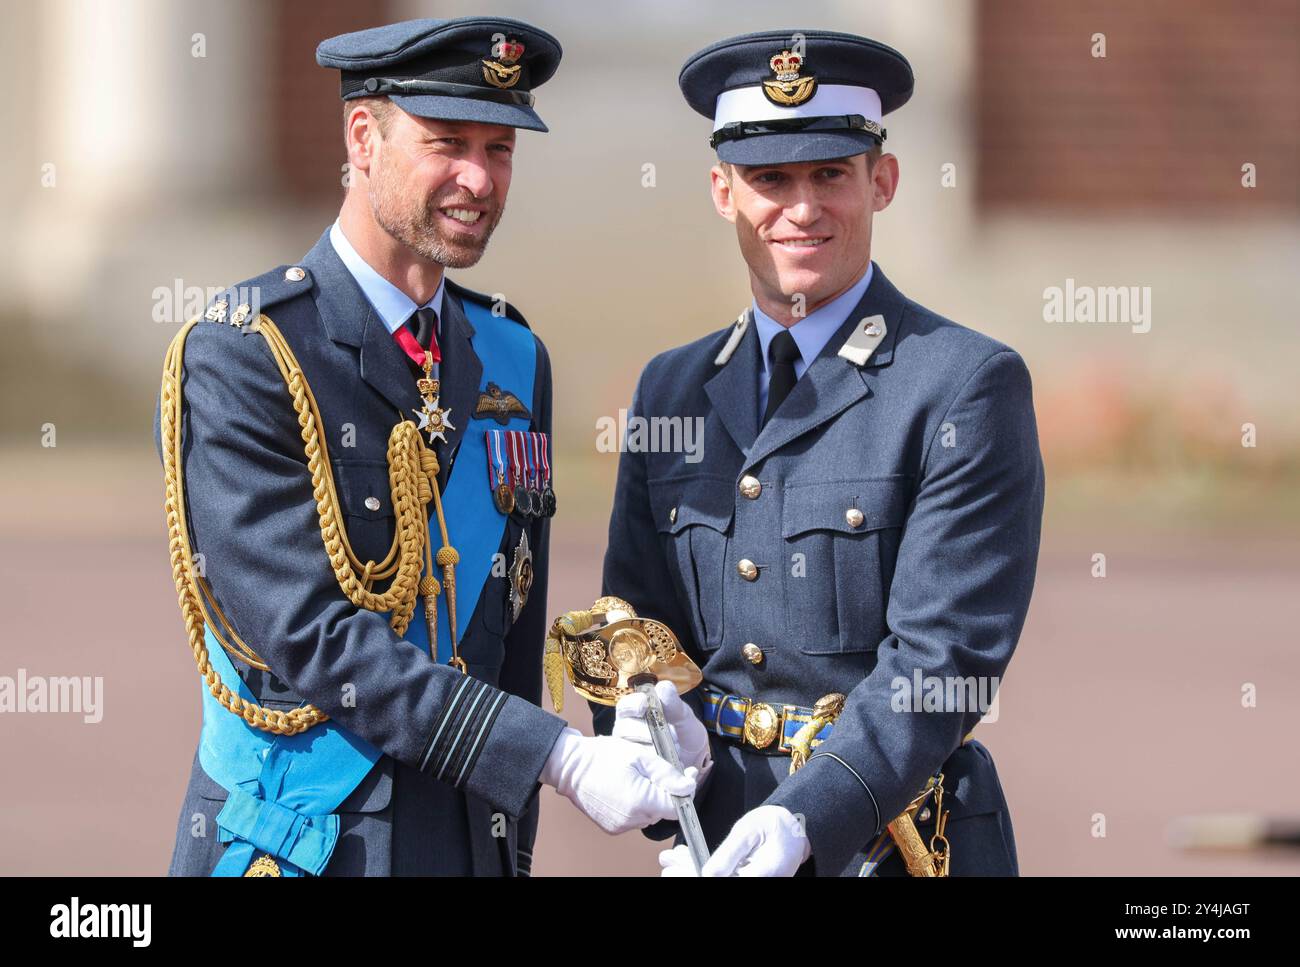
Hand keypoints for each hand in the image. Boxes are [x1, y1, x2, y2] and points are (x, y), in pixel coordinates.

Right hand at [541, 727, 696, 834]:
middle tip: (655, 770)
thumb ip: (666, 773)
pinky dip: (636, 806)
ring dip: (650, 799)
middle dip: (664, 791)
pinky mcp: (612, 828)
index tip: (684, 773)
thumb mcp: (639, 755)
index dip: (683, 790)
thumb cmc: (603, 756)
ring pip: (650, 814)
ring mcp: (620, 826)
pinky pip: (635, 818)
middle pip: (663, 810)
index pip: (676, 806)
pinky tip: (626, 788)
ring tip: (637, 777)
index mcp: (640, 802)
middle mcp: (631, 820)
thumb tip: (689, 787)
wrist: (570, 767)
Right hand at [612, 680, 712, 776]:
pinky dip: (654, 767)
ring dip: (652, 750)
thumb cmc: (684, 730)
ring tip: (673, 750)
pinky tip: (669, 765)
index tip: (643, 705)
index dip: (632, 705)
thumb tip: (663, 688)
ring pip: (629, 749)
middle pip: (623, 729)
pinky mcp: (638, 770)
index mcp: (635, 713)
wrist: (695, 755)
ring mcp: (630, 752)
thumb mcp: (683, 715)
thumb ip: (673, 703)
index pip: (625, 707)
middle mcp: (626, 732)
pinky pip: (638, 768)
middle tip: (670, 735)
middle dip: (647, 731)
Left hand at [659, 805, 809, 875]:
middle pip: (716, 883)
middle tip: (666, 865)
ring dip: (691, 872)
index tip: (674, 870)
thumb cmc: (775, 824)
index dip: (694, 877)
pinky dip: (701, 868)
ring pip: (716, 880)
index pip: (721, 882)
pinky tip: (685, 859)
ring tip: (669, 861)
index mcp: (760, 876)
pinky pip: (723, 877)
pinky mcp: (748, 880)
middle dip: (687, 875)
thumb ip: (729, 854)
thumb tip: (707, 873)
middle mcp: (756, 883)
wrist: (796, 829)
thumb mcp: (749, 831)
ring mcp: (751, 883)